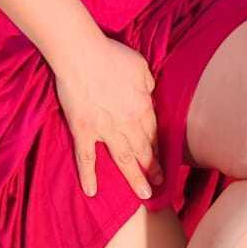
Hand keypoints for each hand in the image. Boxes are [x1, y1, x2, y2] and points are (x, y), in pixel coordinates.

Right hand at [53, 35, 164, 199]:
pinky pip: (86, 157)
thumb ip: (147, 83)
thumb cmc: (111, 54)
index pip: (154, 132)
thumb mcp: (140, 65)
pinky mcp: (83, 130)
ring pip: (123, 159)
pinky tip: (91, 192)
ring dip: (134, 178)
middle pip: (143, 149)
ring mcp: (105, 129)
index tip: (165, 162)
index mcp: (142, 105)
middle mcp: (128, 122)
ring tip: (143, 195)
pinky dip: (88, 176)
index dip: (159, 149)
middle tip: (159, 185)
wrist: (81, 53)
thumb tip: (149, 93)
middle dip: (152, 169)